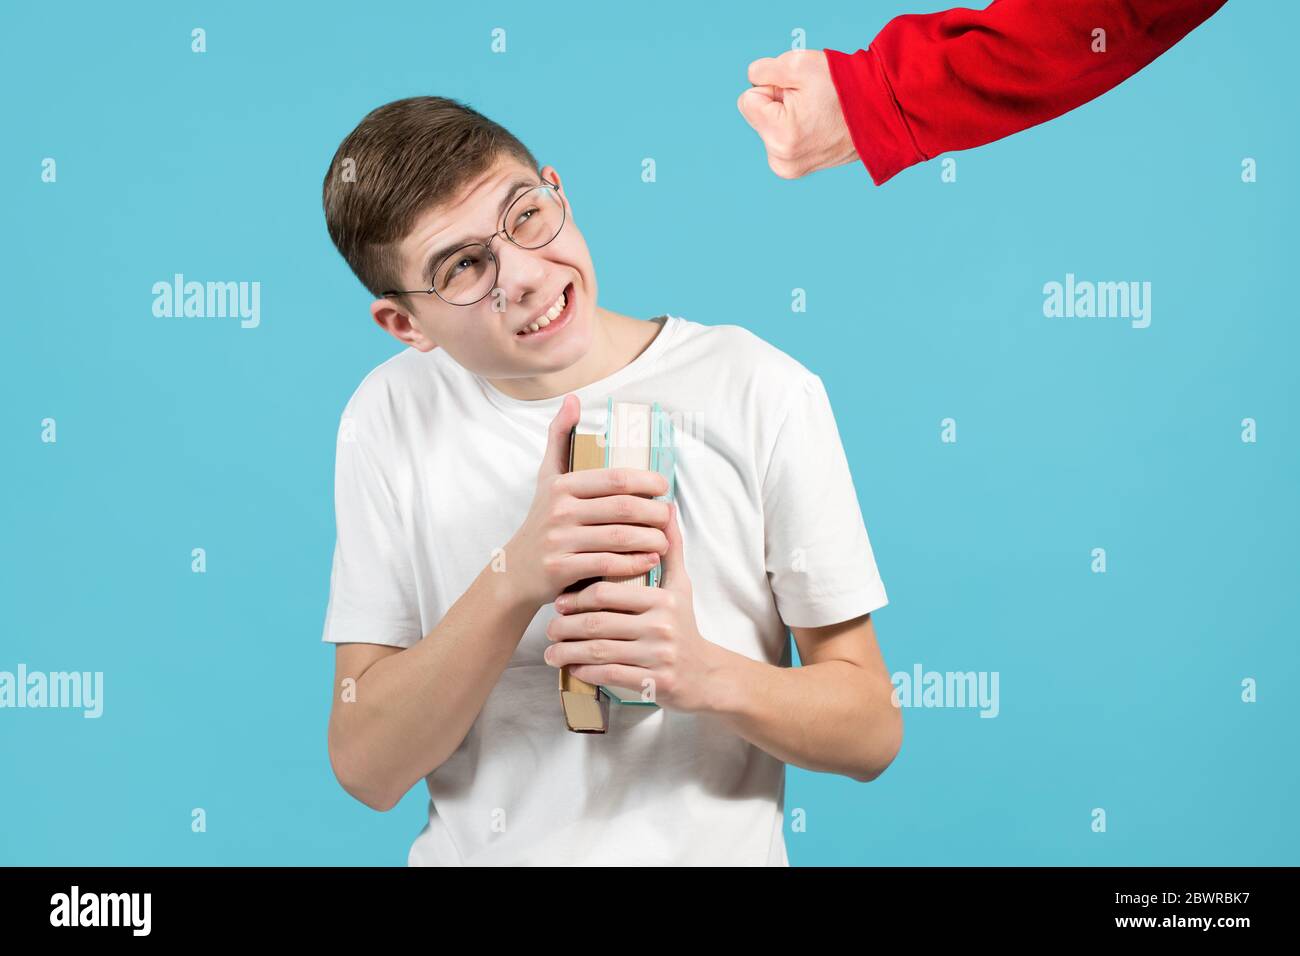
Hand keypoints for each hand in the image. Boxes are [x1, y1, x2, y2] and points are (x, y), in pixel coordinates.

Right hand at [504, 394, 671, 608]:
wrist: (515, 571)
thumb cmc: (541, 521)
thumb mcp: (547, 477)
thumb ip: (560, 438)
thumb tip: (573, 400)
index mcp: (562, 485)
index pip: (615, 478)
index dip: (647, 480)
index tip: (664, 486)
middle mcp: (559, 510)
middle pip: (623, 508)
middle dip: (655, 513)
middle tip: (669, 516)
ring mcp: (559, 541)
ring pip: (619, 538)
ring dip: (651, 540)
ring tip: (665, 540)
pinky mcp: (560, 569)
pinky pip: (607, 565)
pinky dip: (634, 564)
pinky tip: (650, 561)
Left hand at [543, 501, 723, 713]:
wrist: (705, 674)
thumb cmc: (685, 625)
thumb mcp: (681, 586)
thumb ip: (669, 548)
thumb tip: (664, 506)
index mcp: (662, 600)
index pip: (608, 592)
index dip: (578, 597)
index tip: (559, 601)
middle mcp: (661, 627)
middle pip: (598, 623)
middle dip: (566, 626)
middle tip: (549, 628)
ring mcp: (658, 656)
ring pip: (600, 651)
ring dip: (569, 652)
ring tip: (551, 652)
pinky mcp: (655, 683)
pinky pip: (611, 675)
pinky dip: (586, 672)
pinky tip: (572, 668)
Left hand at [737, 49, 858, 178]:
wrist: (880, 112)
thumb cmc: (844, 87)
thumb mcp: (798, 64)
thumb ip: (763, 69)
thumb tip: (752, 80)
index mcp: (780, 136)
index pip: (747, 100)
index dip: (771, 87)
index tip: (798, 91)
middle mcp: (781, 160)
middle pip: (758, 116)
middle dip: (778, 103)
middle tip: (811, 102)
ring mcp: (788, 169)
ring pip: (768, 127)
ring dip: (787, 115)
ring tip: (818, 113)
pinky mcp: (795, 171)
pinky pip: (780, 139)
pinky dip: (794, 129)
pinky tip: (818, 125)